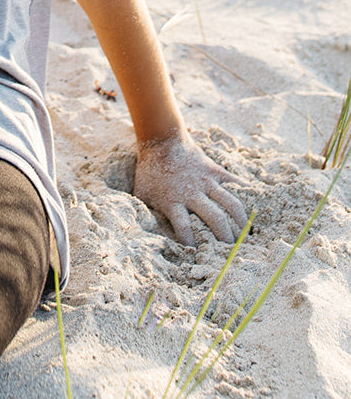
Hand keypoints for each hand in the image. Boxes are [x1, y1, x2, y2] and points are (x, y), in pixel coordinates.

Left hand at [133, 133, 247, 244]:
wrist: (162, 140)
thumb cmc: (151, 172)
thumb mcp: (142, 194)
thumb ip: (147, 215)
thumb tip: (146, 237)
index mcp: (172, 201)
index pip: (184, 229)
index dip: (192, 245)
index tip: (199, 258)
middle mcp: (192, 193)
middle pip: (215, 219)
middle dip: (225, 238)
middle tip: (232, 253)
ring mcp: (206, 181)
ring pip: (230, 203)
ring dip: (240, 221)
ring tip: (246, 235)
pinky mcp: (215, 171)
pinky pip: (235, 184)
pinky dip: (247, 195)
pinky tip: (255, 208)